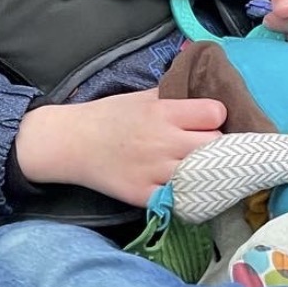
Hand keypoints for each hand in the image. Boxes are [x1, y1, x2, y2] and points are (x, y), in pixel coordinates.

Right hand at [14, 88, 225, 205]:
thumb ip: (174, 94)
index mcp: (164, 112)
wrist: (71, 142)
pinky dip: (187, 196)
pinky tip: (185, 190)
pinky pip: (181, 199)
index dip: (215, 118)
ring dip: (206, 171)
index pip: (214, 113)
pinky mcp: (145, 195)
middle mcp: (163, 141)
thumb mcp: (143, 96)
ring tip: (200, 169)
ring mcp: (154, 171)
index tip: (208, 122)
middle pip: (216, 145)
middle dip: (216, 145)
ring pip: (204, 173)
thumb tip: (206, 86)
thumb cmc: (110, 116)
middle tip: (205, 147)